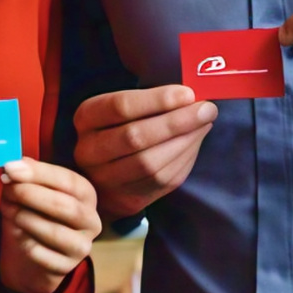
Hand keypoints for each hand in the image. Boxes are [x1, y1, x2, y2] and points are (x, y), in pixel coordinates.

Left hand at [0, 159, 101, 292]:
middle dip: (31, 194)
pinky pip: (42, 255)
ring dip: (26, 218)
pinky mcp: (66, 268)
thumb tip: (15, 164)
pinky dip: (25, 243)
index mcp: (86, 195)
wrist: (34, 259)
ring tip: (8, 209)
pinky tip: (16, 235)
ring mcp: (82, 246)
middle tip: (6, 187)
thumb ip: (28, 177)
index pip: (68, 180)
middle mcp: (91, 220)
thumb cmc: (36, 216)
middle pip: (65, 206)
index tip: (11, 167)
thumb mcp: (34, 193)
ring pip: (54, 232)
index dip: (39, 173)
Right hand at [72, 86, 216, 218]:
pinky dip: (184, 160)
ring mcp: (105, 179)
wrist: (108, 170)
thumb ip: (151, 99)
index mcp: (86, 117)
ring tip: (205, 124)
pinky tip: (196, 142)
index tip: (188, 93)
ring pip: (150, 164)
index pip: (121, 106)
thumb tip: (192, 95)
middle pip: (135, 136)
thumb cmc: (123, 126)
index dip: (157, 100)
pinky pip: (161, 181)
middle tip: (206, 110)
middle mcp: (89, 150)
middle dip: (176, 122)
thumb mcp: (124, 107)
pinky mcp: (126, 198)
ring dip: (184, 142)